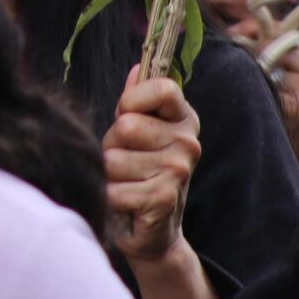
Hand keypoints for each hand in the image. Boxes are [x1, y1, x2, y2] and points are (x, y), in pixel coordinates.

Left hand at [105, 65, 200, 267]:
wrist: (152, 232)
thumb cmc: (138, 173)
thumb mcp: (136, 132)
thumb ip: (135, 100)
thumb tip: (138, 66)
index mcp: (184, 119)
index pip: (162, 88)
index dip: (134, 101)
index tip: (128, 117)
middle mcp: (188, 143)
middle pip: (126, 125)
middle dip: (112, 145)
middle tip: (125, 163)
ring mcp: (179, 171)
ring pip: (113, 159)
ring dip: (109, 175)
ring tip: (125, 184)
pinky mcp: (164, 199)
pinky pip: (114, 189)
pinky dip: (110, 198)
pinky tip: (125, 205)